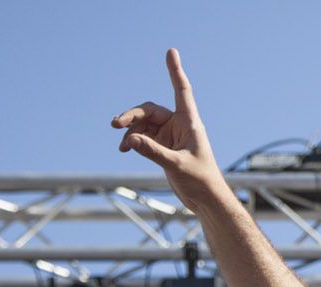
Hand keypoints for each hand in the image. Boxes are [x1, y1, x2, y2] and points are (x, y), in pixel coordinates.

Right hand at [111, 49, 228, 211]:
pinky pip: (142, 137)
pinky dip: (133, 141)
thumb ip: (153, 152)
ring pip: (143, 124)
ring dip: (130, 131)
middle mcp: (179, 125)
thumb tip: (130, 139)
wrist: (205, 200)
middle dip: (132, 117)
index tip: (171, 52)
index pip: (181, 91)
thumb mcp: (176, 166)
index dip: (175, 71)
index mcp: (190, 123)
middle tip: (115, 125)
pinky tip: (124, 148)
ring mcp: (169, 135)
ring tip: (122, 146)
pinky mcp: (163, 147)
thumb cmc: (200, 181)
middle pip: (149, 111)